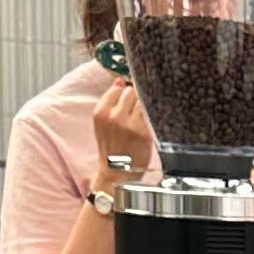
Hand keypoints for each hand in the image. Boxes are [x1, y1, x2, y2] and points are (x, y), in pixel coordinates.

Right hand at [91, 71, 155, 186]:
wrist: (117, 172)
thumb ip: (110, 101)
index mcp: (101, 112)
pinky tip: (149, 125)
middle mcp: (114, 116)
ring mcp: (130, 123)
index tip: (128, 101)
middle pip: (131, 92)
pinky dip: (152, 117)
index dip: (124, 93)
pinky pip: (152, 114)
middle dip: (134, 100)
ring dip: (144, 108)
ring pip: (143, 101)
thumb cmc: (112, 147)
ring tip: (141, 120)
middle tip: (135, 114)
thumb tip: (119, 81)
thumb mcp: (103, 123)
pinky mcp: (144, 132)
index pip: (118, 88)